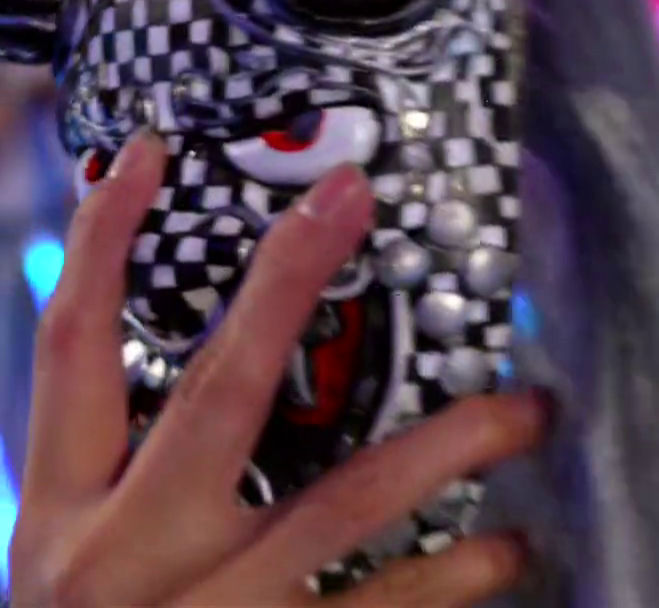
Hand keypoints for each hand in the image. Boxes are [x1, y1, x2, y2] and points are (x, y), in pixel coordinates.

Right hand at [8, 133, 546, 605]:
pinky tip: (511, 548)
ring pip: (342, 504)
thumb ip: (132, 478)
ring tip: (530, 406)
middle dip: (287, 285)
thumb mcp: (72, 571)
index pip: (67, 351)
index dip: (100, 243)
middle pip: (215, 391)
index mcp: (65, 519)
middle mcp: (130, 560)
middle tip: (352, 199)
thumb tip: (231, 375)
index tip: (149, 155)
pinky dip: (455, 577)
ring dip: (448, 444)